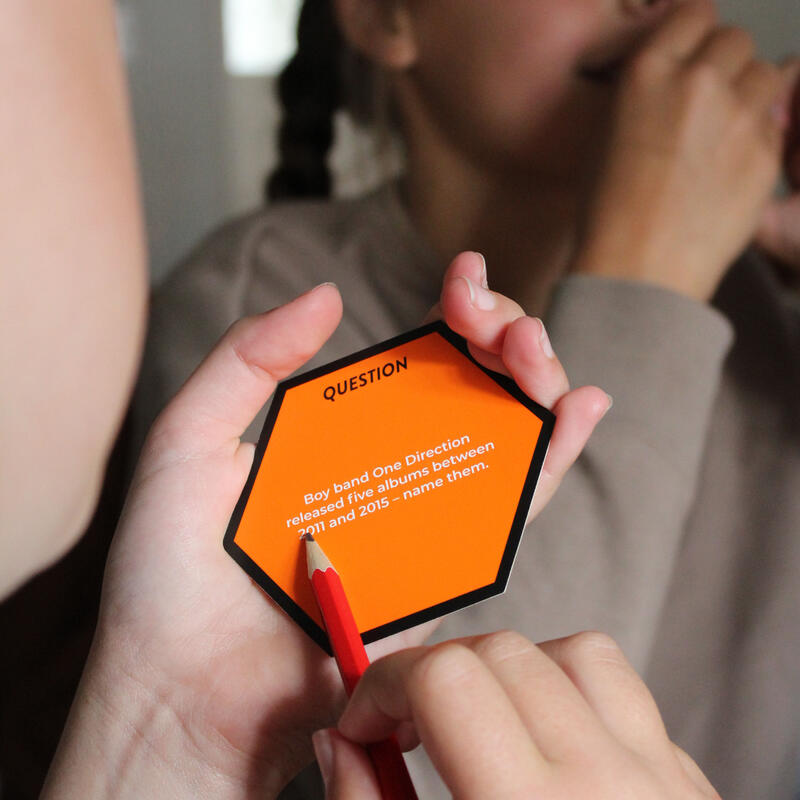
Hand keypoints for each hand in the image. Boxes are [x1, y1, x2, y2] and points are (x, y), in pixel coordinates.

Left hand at [45, 264, 606, 798]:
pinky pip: (514, 509)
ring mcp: (423, 516)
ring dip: (536, 383)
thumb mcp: (188, 443)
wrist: (185, 688)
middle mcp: (390, 465)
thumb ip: (246, 362)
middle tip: (493, 320)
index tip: (463, 278)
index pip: (413, 358)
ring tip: (533, 352)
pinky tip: (578, 410)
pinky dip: (554, 459)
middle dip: (501, 335)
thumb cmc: (169, 574)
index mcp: (337, 431)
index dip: (450, 313)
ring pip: (504, 437)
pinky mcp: (445, 571)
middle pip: (471, 387)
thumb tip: (328, 296)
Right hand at [313, 630, 719, 798]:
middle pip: (502, 654)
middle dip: (434, 675)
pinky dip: (570, 692)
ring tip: (478, 721)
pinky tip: (543, 741)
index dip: (384, 686)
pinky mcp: (691, 791)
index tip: (365, 720)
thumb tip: (340, 745)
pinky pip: (627, 697)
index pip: (448, 680)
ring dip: (510, 671)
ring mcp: (664, 785)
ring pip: (576, 654)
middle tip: (407, 724)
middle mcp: (610, 791)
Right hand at [574, 0, 796, 300]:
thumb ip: (646, 96)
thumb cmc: (607, 215)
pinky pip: (774, 122)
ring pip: (766, 74)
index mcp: (647, 73)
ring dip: (749, 93)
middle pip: (734, 40)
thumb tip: (670, 84)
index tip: (694, 50)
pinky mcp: (766, 151)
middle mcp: (697, 81)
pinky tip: (732, 166)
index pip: (693, 13)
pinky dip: (759, 135)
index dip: (695, 32)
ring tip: (726, 131)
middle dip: (724, 64)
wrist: (636, 268)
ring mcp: (738, 115)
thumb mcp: (605, 138)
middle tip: (708, 101)